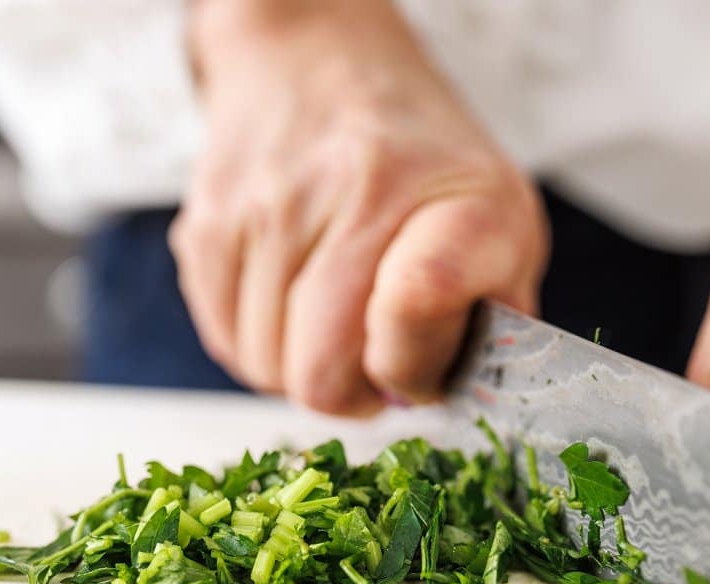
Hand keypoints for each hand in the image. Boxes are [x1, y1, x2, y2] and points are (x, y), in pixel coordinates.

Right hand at [171, 0, 545, 414]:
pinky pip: (223, 340)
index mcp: (453, 196)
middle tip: (369, 358)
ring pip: (264, 369)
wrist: (318, 58)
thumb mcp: (501, 222)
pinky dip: (256, 342)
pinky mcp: (208, 220)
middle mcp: (355, 191)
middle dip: (350, 391)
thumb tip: (443, 399)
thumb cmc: (422, 161)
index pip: (418, 306)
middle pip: (320, 375)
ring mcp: (269, 206)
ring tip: (330, 319)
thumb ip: (498, 318)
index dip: (412, 367)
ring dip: (299, 367)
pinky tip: (287, 302)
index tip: (419, 362)